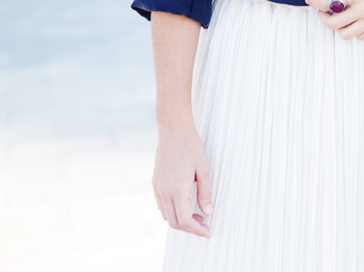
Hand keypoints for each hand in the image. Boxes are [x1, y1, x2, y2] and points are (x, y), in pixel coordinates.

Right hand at [152, 123, 213, 237]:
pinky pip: (162, 205)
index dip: (197, 230)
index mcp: (178, 189)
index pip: (185, 220)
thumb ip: (205, 193)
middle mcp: (164, 191)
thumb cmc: (191, 147)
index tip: (207, 232)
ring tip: (197, 215)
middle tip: (204, 226)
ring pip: (166, 215)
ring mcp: (157, 187)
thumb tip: (208, 212)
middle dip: (190, 228)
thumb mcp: (204, 170)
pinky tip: (184, 205)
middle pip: (174, 221)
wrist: (173, 130)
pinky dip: (173, 211)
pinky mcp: (155, 182)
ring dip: (181, 220)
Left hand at [304, 0, 363, 40]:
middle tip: (323, 9)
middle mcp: (363, 10)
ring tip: (339, 16)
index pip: (327, 3)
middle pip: (332, 23)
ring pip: (345, 34)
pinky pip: (360, 36)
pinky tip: (354, 20)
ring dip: (338, 26)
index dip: (314, 2)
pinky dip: (353, 31)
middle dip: (323, 16)